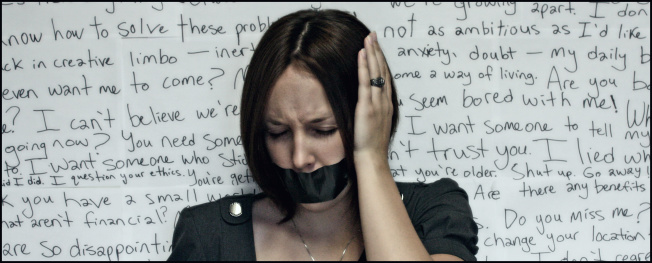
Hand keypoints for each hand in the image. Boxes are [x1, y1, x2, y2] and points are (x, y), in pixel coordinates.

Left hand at [354, 31, 392, 159]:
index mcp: (387, 105)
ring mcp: (377, 103)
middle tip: (374, 35)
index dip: (382, 61)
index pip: (385, 78)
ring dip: (372, 54)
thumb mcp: (375, 125)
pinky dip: (364, 67)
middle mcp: (384, 101)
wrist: (372, 158)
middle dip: (378, 52)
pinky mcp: (366, 106)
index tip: (378, 48)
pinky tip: (362, 54)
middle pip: (382, 71)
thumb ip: (374, 112)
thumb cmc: (371, 146)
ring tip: (369, 38)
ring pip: (376, 73)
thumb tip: (368, 105)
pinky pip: (365, 82)